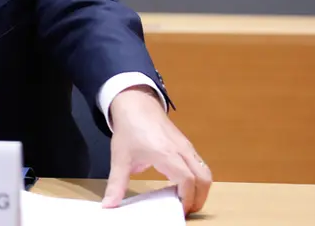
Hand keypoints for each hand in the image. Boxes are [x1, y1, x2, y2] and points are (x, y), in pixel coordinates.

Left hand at [101, 86, 211, 214]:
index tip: (178, 212)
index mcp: (166, 154)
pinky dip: (197, 178)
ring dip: (200, 189)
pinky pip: (200, 164)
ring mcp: (186, 146)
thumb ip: (116, 184)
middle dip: (199, 198)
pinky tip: (181, 185)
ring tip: (184, 200)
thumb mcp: (120, 158)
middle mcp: (181, 150)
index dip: (186, 199)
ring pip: (205, 171)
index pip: (187, 180)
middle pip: (204, 178)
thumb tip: (108, 205)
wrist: (135, 102)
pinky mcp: (186, 144)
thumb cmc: (129, 128)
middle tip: (185, 210)